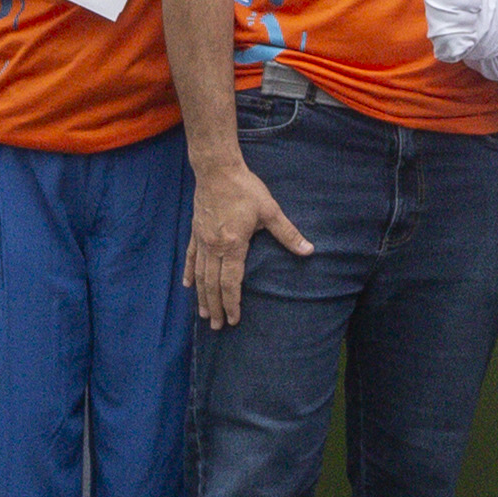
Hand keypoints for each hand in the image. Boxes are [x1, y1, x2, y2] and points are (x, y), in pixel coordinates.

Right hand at [188, 157, 312, 328]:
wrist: (217, 169)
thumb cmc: (245, 189)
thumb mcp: (270, 210)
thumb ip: (288, 233)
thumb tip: (309, 250)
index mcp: (233, 245)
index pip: (231, 282)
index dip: (232, 303)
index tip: (234, 319)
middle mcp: (214, 247)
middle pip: (213, 284)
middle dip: (216, 307)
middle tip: (217, 327)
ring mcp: (203, 240)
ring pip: (200, 275)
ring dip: (202, 296)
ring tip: (204, 314)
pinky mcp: (196, 231)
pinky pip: (192, 257)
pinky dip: (190, 273)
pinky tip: (188, 286)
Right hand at [421, 0, 492, 64]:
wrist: (483, 18)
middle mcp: (430, 8)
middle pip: (456, 3)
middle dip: (473, 1)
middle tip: (474, 2)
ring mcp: (435, 28)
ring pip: (458, 23)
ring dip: (473, 19)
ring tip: (472, 16)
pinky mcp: (443, 47)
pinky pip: (455, 44)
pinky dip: (467, 40)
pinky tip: (469, 34)